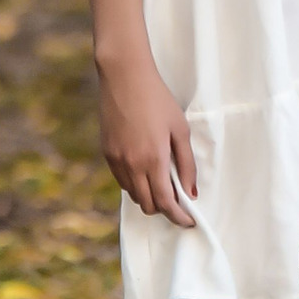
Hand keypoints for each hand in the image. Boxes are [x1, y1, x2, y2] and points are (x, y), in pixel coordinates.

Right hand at [96, 50, 198, 226]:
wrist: (124, 77)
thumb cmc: (157, 99)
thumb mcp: (180, 129)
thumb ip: (186, 164)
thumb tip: (191, 192)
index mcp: (154, 159)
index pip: (166, 202)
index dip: (178, 216)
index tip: (189, 220)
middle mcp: (132, 165)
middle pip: (148, 205)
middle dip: (164, 209)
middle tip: (178, 201)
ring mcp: (117, 160)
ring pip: (134, 195)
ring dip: (149, 196)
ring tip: (162, 182)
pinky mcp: (107, 153)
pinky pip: (122, 181)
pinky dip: (135, 184)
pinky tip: (145, 170)